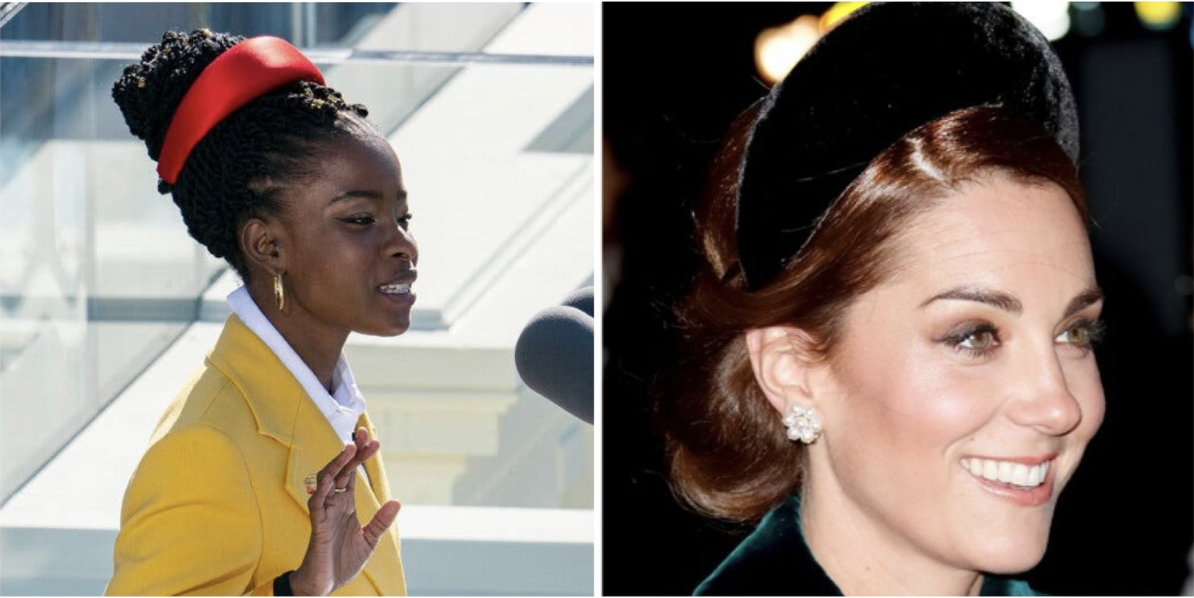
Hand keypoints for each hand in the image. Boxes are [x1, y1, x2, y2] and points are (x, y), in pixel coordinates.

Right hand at [289, 428, 400, 595]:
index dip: (360, 456)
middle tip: (364, 434)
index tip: (373, 440)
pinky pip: (316, 503)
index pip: (352, 473)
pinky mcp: (317, 526)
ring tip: (350, 448)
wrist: (325, 584)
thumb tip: (397, 501)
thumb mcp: (369, 539)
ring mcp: (324, 512)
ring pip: (326, 480)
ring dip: (337, 464)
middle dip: (352, 452)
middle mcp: (334, 503)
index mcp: (346, 504)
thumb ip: (381, 521)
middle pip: (341, 470)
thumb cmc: (343, 560)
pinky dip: (322, 489)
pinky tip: (330, 478)